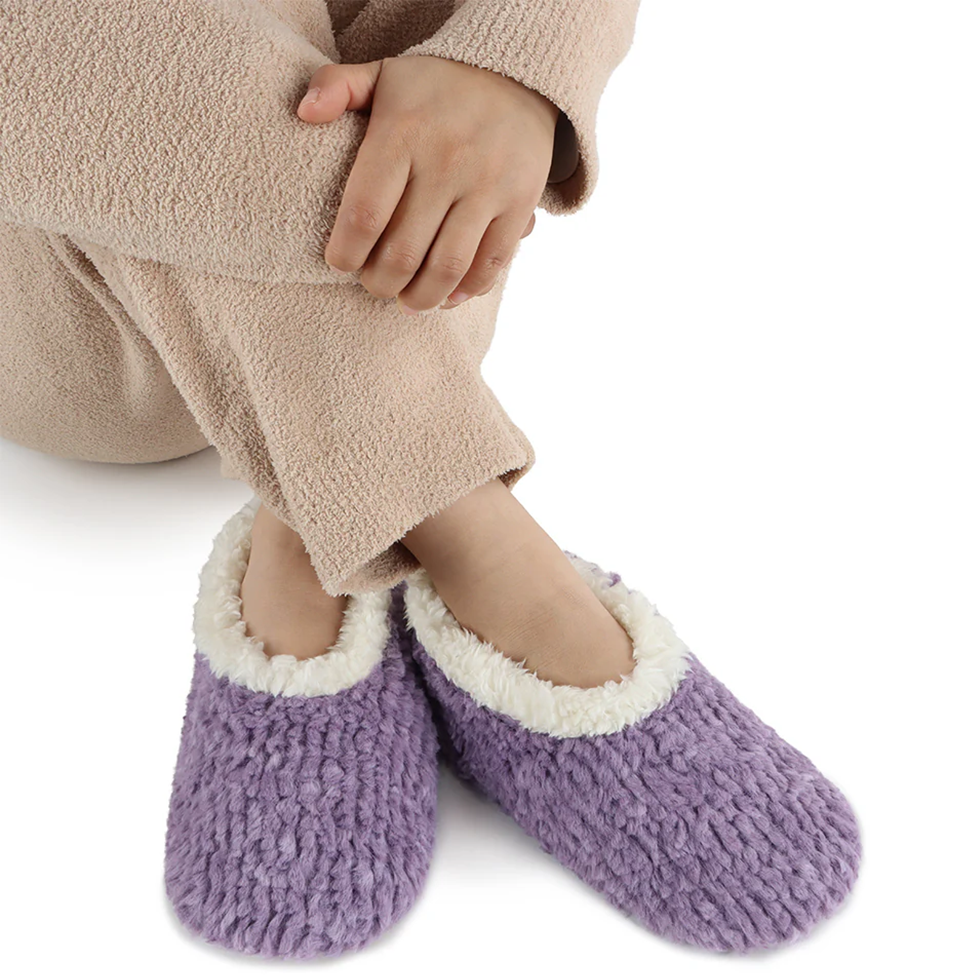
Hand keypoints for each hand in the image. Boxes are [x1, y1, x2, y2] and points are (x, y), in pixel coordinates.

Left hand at [296, 55, 559, 312]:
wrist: (518, 75)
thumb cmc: (435, 88)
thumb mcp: (383, 72)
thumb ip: (336, 85)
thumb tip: (304, 114)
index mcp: (404, 132)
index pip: (365, 214)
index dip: (346, 253)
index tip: (340, 262)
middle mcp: (447, 161)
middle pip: (402, 253)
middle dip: (380, 283)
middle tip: (373, 284)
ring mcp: (487, 185)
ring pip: (447, 268)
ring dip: (421, 298)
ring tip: (407, 301)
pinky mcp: (519, 204)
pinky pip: (490, 264)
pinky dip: (466, 290)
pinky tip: (448, 296)